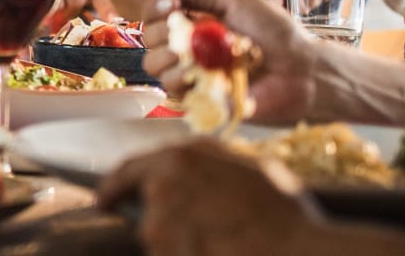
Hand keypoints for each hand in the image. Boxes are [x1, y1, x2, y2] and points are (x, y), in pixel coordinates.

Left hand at [98, 138, 331, 255]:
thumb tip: (186, 167)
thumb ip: (207, 162)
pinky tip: (219, 252)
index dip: (115, 185)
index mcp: (177, 159)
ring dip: (180, 245)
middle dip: (166, 223)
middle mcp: (162, 190)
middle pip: (147, 212)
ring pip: (159, 241)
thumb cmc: (281, 211)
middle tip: (199, 230)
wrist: (299, 250)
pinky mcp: (171, 255)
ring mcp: (163, 229)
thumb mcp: (246, 165)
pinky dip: (190, 255)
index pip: (128, 170)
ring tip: (219, 243)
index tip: (105, 198)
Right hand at [139, 0, 321, 123]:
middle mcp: (190, 47)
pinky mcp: (202, 100)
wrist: (302, 70)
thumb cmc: (276, 32)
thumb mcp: (235, 0)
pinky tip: (203, 75)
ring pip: (155, 65)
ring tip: (194, 56)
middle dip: (161, 32)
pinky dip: (183, 81)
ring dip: (168, 57)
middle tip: (185, 31)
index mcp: (195, 21)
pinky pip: (174, 92)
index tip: (169, 5)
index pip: (156, 14)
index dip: (154, 8)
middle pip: (149, 38)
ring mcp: (194, 75)